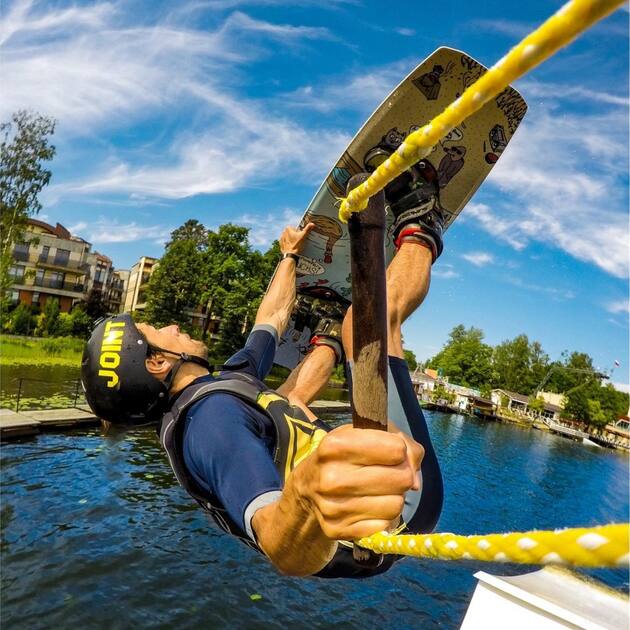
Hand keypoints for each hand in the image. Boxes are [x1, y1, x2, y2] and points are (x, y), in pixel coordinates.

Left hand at [280, 223, 314, 255]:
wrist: (291, 255)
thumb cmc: (296, 245)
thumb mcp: (303, 236)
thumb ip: (307, 229)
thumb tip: (312, 224)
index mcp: (288, 229)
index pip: (295, 228)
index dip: (299, 232)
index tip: (301, 236)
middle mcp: (283, 233)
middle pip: (292, 233)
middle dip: (295, 236)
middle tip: (299, 241)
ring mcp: (282, 239)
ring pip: (289, 238)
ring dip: (292, 240)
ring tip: (296, 245)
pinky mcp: (281, 245)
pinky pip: (286, 243)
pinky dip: (289, 245)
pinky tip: (293, 247)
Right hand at [291, 424, 423, 540]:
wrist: (307, 486)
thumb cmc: (343, 455)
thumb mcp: (365, 434)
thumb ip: (401, 443)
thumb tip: (416, 481)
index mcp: (335, 445)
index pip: (396, 449)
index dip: (400, 450)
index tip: (391, 451)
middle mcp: (331, 477)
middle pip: (401, 478)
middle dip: (402, 474)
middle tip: (390, 472)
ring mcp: (332, 507)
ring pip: (395, 505)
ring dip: (394, 496)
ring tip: (379, 489)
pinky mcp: (336, 530)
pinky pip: (383, 525)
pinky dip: (382, 516)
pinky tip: (369, 505)